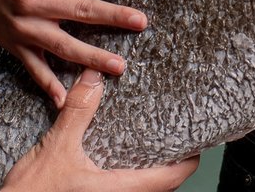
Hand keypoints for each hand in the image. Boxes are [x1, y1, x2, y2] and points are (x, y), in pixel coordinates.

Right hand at [0, 0, 152, 107]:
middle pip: (81, 9)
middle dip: (113, 16)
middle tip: (141, 21)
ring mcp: (28, 26)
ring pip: (63, 45)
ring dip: (91, 57)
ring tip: (119, 66)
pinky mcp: (17, 46)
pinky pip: (35, 68)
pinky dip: (48, 84)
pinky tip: (64, 99)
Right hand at [1, 69, 198, 189]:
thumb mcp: (55, 149)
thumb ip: (78, 113)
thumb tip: (95, 75)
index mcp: (116, 191)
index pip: (169, 178)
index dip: (188, 160)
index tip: (199, 139)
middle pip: (156, 184)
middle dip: (166, 160)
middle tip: (173, 131)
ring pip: (135, 187)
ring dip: (143, 167)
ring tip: (146, 138)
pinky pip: (113, 188)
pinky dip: (121, 171)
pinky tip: (111, 155)